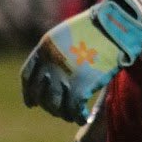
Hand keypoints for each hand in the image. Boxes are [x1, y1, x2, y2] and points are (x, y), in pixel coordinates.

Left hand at [21, 0, 141, 122]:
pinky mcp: (80, 86)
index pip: (27, 77)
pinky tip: (83, 117)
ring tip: (70, 116)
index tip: (32, 103)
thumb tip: (56, 69)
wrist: (114, 24)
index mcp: (44, 49)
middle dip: (48, 106)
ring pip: (56, 105)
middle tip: (57, 112)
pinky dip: (78, 116)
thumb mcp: (67, 34)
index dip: (28, 93)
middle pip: (41, 94)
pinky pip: (74, 109)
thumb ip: (57, 52)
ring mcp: (63, 76)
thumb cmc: (97, 26)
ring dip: (63, 114)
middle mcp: (49, 64)